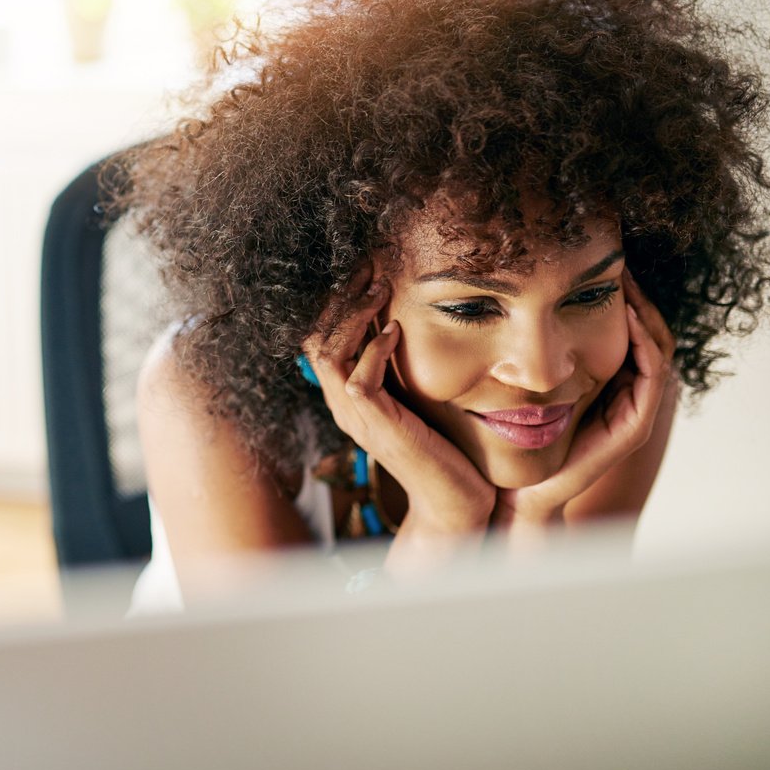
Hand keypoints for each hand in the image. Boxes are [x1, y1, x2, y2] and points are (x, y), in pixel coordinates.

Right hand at [302, 270, 494, 538]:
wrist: (454, 500)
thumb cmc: (443, 447)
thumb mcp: (415, 397)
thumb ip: (400, 369)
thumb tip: (404, 322)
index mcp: (347, 398)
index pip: (319, 341)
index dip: (334, 304)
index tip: (361, 272)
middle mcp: (343, 407)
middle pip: (315, 341)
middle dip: (339, 300)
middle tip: (367, 270)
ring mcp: (356, 420)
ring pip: (329, 355)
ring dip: (355, 317)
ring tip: (380, 290)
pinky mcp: (378, 428)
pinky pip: (358, 381)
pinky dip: (375, 350)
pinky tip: (396, 331)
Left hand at [493, 269, 676, 529]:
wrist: (518, 490)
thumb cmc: (514, 436)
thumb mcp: (523, 376)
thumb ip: (531, 345)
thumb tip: (515, 293)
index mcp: (607, 379)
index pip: (630, 325)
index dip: (624, 292)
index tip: (604, 259)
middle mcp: (625, 392)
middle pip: (649, 330)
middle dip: (639, 293)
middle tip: (622, 258)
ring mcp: (633, 410)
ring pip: (657, 348)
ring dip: (645, 311)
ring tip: (627, 278)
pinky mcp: (632, 427)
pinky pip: (651, 377)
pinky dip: (643, 343)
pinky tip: (627, 316)